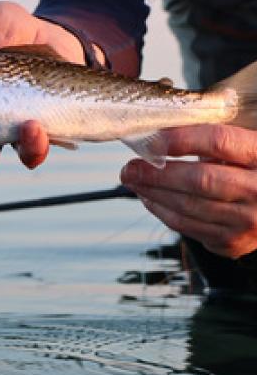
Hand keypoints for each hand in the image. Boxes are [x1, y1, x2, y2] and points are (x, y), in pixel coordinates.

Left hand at [120, 124, 256, 258]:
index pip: (217, 142)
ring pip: (187, 207)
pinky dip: (161, 211)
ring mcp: (248, 221)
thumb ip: (207, 138)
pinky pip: (187, 227)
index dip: (179, 139)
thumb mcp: (241, 145)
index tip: (150, 139)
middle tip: (129, 167)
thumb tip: (157, 132)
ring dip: (151, 193)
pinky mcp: (233, 242)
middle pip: (198, 180)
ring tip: (133, 180)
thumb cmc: (250, 167)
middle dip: (155, 173)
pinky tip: (149, 197)